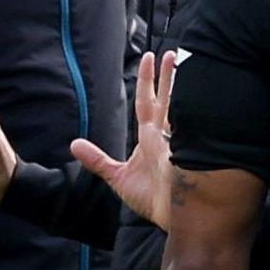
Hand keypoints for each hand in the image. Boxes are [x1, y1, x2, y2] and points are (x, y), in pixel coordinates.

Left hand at [71, 50, 177, 230]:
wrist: (169, 217)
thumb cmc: (151, 199)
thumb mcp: (117, 178)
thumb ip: (97, 160)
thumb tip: (74, 144)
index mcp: (150, 136)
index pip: (147, 100)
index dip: (148, 79)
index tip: (150, 57)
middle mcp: (165, 133)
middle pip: (166, 96)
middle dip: (167, 75)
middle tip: (170, 52)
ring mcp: (178, 139)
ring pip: (179, 104)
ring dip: (181, 83)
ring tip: (181, 60)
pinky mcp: (189, 149)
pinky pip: (190, 122)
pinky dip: (191, 107)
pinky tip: (195, 89)